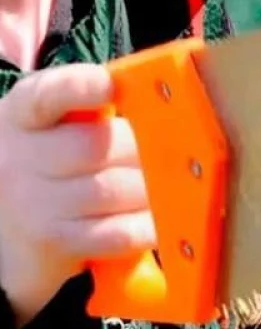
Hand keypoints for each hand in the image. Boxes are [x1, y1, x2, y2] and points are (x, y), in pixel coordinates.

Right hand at [0, 63, 154, 325]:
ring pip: (111, 190)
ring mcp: (34, 204)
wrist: (6, 218)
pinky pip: (115, 233)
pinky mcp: (54, 243)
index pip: (48, 95)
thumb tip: (158, 99)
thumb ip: (91, 106)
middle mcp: (21, 156)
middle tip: (176, 150)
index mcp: (24, 113)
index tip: (111, 85)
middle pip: (97, 146)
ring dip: (151, 187)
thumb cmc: (48, 155)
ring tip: (173, 182)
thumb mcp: (51, 122)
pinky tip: (161, 218)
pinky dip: (147, 224)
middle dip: (144, 148)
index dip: (81, 88)